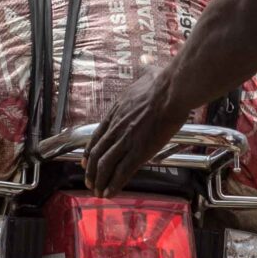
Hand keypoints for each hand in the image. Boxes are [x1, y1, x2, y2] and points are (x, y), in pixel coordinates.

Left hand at [86, 68, 184, 195]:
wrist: (170, 91)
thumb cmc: (163, 83)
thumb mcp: (146, 76)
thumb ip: (144, 75)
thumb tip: (149, 65)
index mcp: (117, 112)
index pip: (97, 136)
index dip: (90, 151)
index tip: (86, 160)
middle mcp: (117, 128)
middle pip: (97, 154)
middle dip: (91, 171)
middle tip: (90, 181)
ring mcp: (126, 140)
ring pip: (106, 165)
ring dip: (100, 181)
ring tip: (98, 191)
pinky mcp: (139, 151)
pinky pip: (122, 172)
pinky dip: (114, 185)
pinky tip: (110, 193)